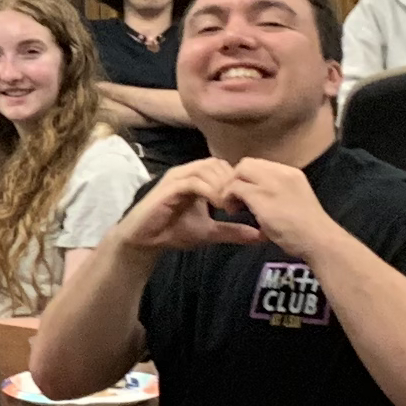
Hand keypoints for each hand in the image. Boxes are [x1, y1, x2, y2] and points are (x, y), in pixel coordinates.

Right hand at [108, 159, 262, 253]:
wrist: (144, 241)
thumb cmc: (173, 232)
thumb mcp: (210, 232)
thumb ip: (232, 231)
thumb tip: (260, 235)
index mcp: (196, 178)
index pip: (223, 167)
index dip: (237, 181)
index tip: (248, 201)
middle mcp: (186, 172)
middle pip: (217, 163)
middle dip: (232, 181)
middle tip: (240, 203)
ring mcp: (176, 178)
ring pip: (207, 168)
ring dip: (222, 186)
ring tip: (231, 206)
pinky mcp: (169, 188)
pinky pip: (194, 181)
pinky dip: (210, 191)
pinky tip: (219, 206)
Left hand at [222, 157, 335, 256]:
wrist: (319, 240)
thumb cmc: (308, 230)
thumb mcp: (296, 201)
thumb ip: (280, 193)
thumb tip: (259, 194)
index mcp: (291, 173)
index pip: (260, 165)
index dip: (248, 178)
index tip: (246, 195)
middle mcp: (281, 173)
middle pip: (246, 164)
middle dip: (236, 180)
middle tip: (237, 200)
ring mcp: (271, 184)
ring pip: (238, 173)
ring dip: (230, 189)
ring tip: (235, 207)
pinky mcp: (261, 196)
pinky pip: (234, 188)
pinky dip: (228, 199)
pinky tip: (234, 212)